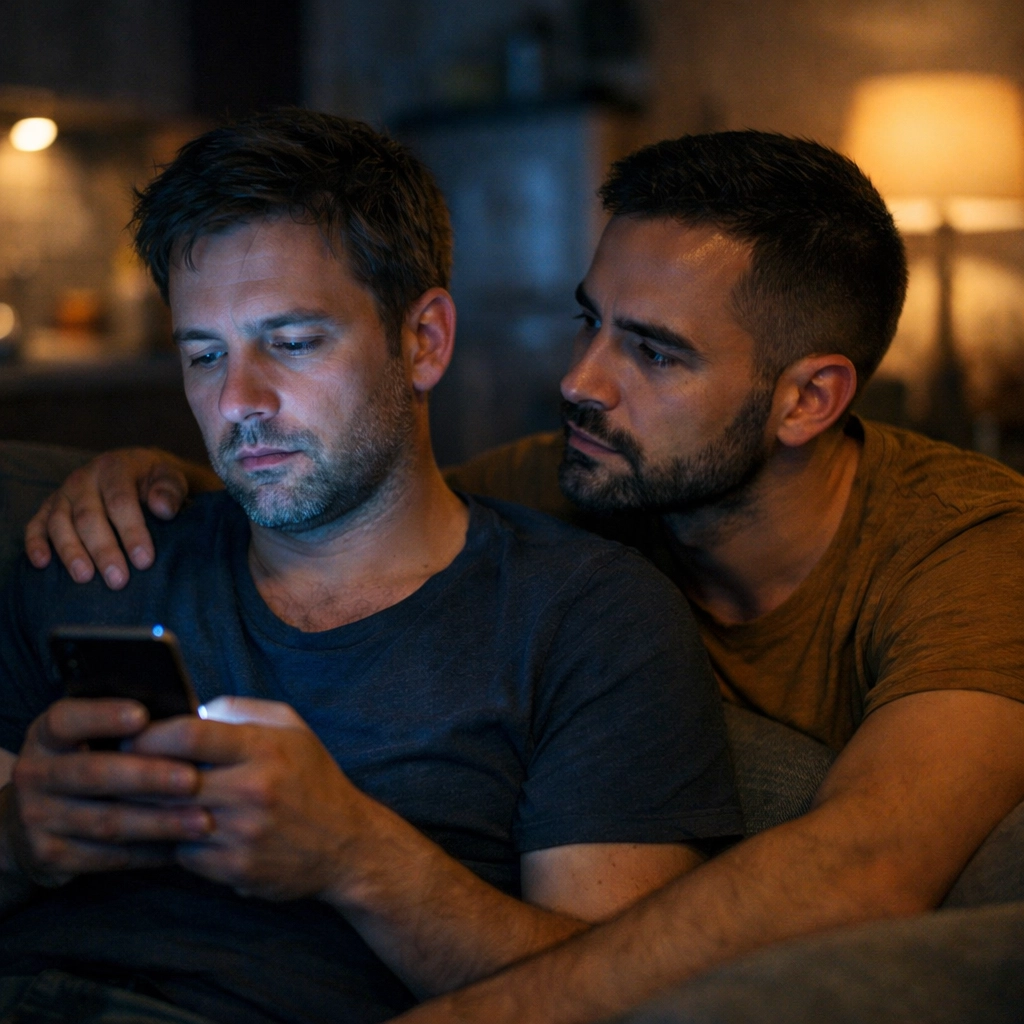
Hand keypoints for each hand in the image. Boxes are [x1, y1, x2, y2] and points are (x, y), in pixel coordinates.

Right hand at [1, 699, 210, 886]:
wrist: (31, 821)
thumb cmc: (84, 763)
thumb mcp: (87, 738)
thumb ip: (125, 729)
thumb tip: (186, 719)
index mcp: (46, 736)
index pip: (66, 720)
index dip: (102, 717)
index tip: (142, 716)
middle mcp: (34, 775)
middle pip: (94, 774)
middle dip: (148, 777)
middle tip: (192, 780)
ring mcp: (38, 818)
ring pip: (107, 821)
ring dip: (160, 822)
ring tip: (202, 821)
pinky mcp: (51, 856)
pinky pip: (108, 856)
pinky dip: (150, 852)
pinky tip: (183, 845)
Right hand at [24, 448, 221, 589]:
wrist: (136, 470)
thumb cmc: (155, 481)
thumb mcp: (171, 478)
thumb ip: (170, 490)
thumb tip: (162, 509)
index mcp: (115, 468)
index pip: (121, 501)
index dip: (132, 532)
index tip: (145, 561)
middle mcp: (83, 479)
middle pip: (88, 516)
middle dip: (103, 550)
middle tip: (118, 580)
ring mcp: (63, 493)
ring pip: (60, 523)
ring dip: (71, 552)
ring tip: (85, 578)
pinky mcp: (49, 507)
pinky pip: (36, 525)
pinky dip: (35, 543)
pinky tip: (41, 564)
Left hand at [132, 697, 369, 900]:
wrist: (347, 844)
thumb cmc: (313, 778)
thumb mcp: (292, 727)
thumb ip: (241, 709)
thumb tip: (193, 709)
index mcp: (263, 748)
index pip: (190, 733)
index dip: (149, 733)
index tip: (131, 735)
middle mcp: (252, 789)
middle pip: (168, 779)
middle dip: (136, 774)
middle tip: (119, 770)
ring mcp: (242, 833)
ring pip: (168, 819)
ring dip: (150, 810)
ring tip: (138, 800)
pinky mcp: (236, 868)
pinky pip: (183, 854)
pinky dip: (176, 842)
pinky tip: (178, 830)